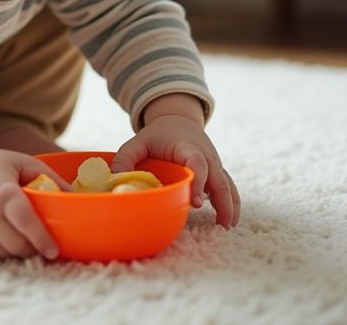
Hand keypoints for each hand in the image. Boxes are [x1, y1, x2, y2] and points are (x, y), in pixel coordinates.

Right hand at [0, 144, 70, 258]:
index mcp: (1, 192)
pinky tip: (4, 234)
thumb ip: (50, 178)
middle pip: (17, 244)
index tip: (54, 251)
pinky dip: (2, 248)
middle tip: (43, 243)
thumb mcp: (23, 163)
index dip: (41, 239)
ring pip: (5, 252)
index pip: (25, 222)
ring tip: (23, 235)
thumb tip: (75, 196)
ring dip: (19, 249)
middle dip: (33, 247)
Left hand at [110, 93, 239, 227]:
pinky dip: (232, 203)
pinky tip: (229, 221)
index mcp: (187, 147)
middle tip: (220, 224)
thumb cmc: (157, 134)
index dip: (199, 183)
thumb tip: (114, 180)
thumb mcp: (137, 141)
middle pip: (219, 178)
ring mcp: (214, 164)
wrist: (177, 120)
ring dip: (230, 205)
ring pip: (228, 185)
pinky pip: (229, 187)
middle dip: (222, 201)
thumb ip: (125, 158)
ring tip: (226, 226)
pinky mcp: (216, 172)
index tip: (197, 203)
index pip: (198, 164)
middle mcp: (206, 156)